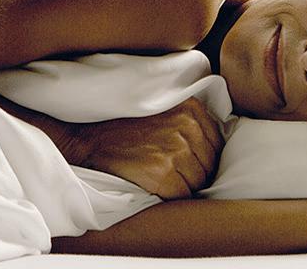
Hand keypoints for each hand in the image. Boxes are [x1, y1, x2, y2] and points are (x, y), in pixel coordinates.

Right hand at [64, 97, 223, 199]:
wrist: (89, 140)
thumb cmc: (124, 128)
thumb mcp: (163, 111)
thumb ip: (190, 124)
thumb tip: (218, 149)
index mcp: (190, 109)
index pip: (217, 145)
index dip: (203, 159)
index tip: (188, 164)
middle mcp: (186, 126)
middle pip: (209, 166)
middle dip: (195, 174)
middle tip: (173, 174)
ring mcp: (174, 149)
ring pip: (198, 182)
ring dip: (184, 187)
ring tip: (163, 180)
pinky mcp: (161, 171)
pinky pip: (181, 195)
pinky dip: (172, 197)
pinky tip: (156, 188)